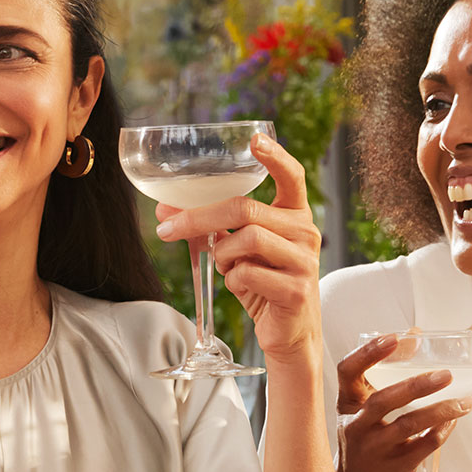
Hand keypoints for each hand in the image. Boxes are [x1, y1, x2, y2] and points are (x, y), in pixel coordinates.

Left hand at [153, 133, 323, 364]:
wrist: (290, 332)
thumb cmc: (264, 284)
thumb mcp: (240, 251)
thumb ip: (213, 228)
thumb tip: (166, 210)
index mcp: (295, 215)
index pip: (292, 176)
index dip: (274, 156)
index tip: (254, 139)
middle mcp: (305, 232)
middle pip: (245, 209)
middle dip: (199, 217)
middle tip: (168, 227)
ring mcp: (304, 261)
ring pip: (247, 239)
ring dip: (222, 253)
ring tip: (225, 265)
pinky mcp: (296, 290)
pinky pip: (247, 274)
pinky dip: (232, 279)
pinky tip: (240, 285)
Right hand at [335, 335, 471, 471]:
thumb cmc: (364, 442)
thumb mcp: (362, 410)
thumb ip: (383, 377)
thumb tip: (415, 336)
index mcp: (347, 404)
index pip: (347, 371)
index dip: (368, 353)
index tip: (394, 337)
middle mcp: (355, 426)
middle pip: (383, 400)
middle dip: (416, 385)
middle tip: (447, 374)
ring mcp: (374, 449)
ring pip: (409, 425)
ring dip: (441, 410)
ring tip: (465, 402)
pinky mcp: (395, 467)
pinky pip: (424, 446)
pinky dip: (443, 431)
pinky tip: (455, 419)